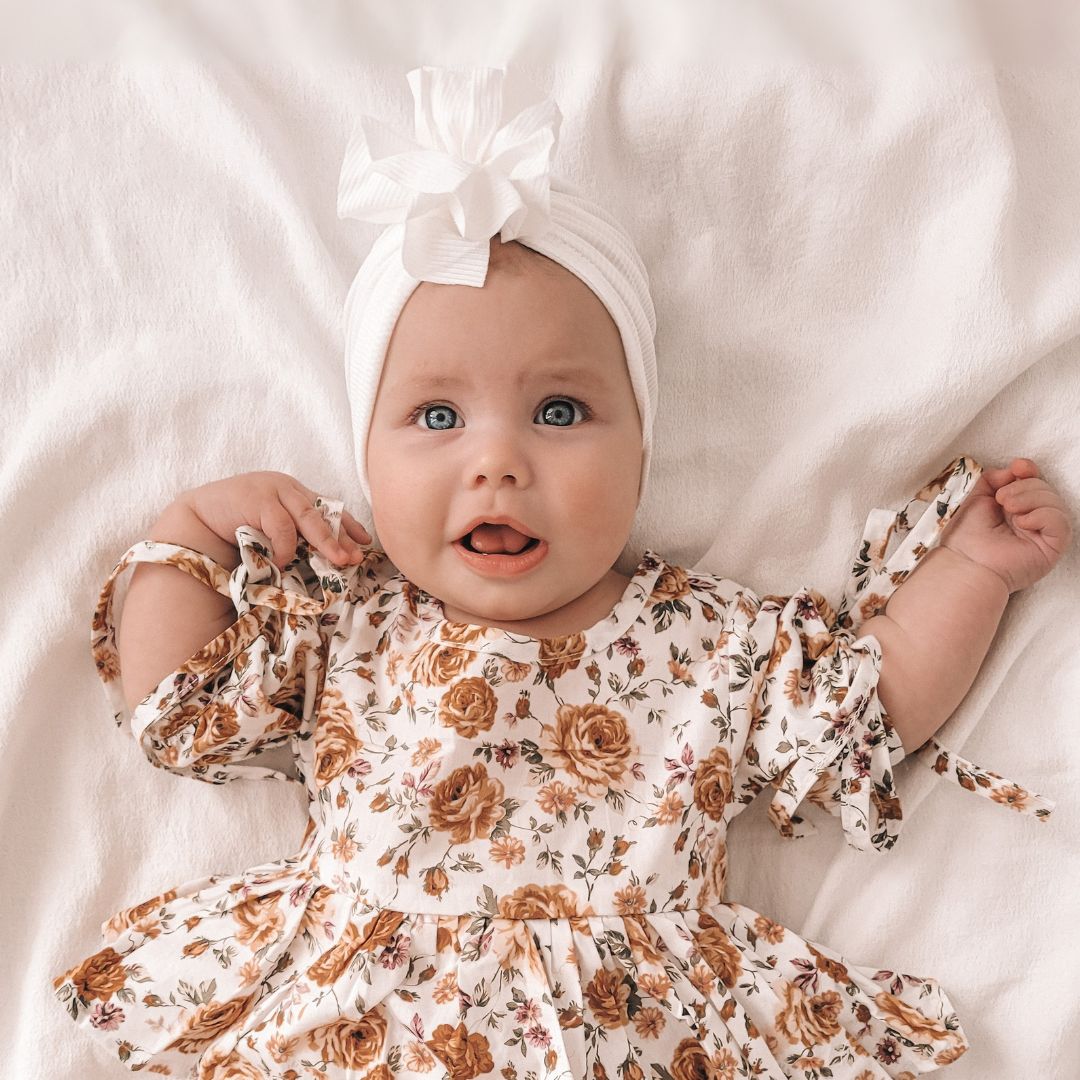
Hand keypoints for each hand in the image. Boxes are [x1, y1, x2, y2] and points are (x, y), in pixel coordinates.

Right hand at [179, 471, 371, 570]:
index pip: (328, 508)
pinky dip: (285, 547)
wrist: (197, 520)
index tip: (365, 542)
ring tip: (336, 562)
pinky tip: (282, 563)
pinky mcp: (258, 498)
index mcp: (293, 493)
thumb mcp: (271, 529)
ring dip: (325, 542)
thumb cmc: (235, 528)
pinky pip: (282, 527)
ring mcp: (273, 490)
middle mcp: (287, 488)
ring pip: (308, 518)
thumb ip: (295, 534)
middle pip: (323, 513)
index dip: (348, 525)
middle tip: (354, 558)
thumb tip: (328, 558)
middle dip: (341, 537)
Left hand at [940, 457, 1072, 593]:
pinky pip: (1059, 522)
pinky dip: (1041, 515)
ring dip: (1030, 498)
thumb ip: (992, 477)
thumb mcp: (974, 495)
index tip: (1017, 467)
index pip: (1034, 480)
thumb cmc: (964, 533)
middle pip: (1044, 488)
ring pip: (1054, 502)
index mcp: (1015, 506)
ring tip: (1008, 509)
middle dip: (1023, 487)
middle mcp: (1031, 519)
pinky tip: (1022, 523)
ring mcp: (1043, 534)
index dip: (1029, 470)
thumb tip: (1013, 469)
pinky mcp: (1052, 547)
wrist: (964, 561)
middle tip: (1002, 500)